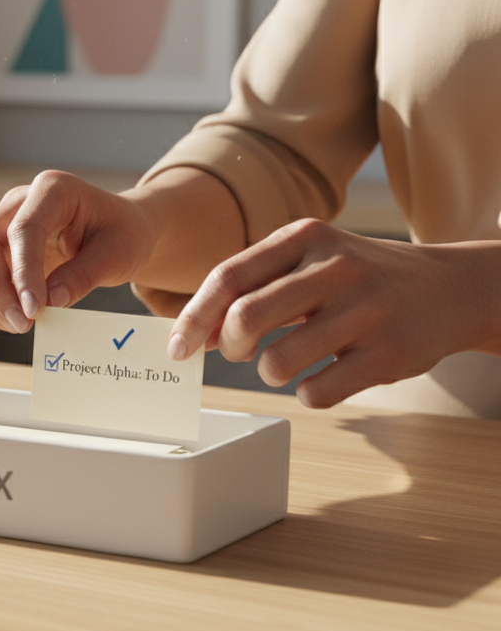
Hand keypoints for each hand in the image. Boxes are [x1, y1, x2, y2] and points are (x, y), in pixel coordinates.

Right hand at [0, 171, 154, 332]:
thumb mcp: (118, 253)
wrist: (117, 230)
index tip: (35, 310)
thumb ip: (84, 275)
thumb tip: (51, 302)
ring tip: (19, 325)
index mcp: (52, 190)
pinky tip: (11, 320)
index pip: (23, 230)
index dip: (23, 273)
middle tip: (25, 324)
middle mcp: (16, 203)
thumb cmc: (120, 234)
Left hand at [168, 218, 500, 407]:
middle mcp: (336, 267)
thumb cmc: (359, 279)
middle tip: (241, 352)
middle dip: (231, 346)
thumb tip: (199, 333)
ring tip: (288, 362)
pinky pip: (316, 391)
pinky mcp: (388, 353)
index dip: (194, 318)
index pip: (227, 277)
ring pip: (277, 361)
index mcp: (305, 238)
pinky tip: (323, 377)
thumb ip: (254, 288)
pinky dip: (306, 393)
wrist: (452, 289)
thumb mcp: (309, 263)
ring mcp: (366, 310)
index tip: (178, 348)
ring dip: (269, 372)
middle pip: (246, 317)